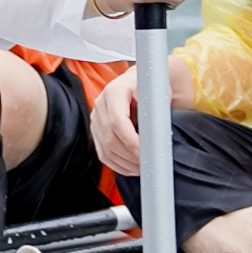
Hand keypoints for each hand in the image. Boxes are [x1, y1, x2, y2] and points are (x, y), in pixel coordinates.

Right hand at [87, 57, 194, 177]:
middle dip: (130, 155)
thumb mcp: (155, 92)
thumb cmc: (149, 87)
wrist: (138, 85)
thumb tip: (153, 134)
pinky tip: (132, 168)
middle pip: (110, 138)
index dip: (129, 139)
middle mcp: (101, 105)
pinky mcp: (96, 132)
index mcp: (114, 92)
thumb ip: (152, 110)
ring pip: (106, 149)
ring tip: (142, 167)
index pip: (117, 121)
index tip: (143, 151)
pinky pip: (103, 154)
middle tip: (147, 163)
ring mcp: (96, 119)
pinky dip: (118, 165)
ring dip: (125, 163)